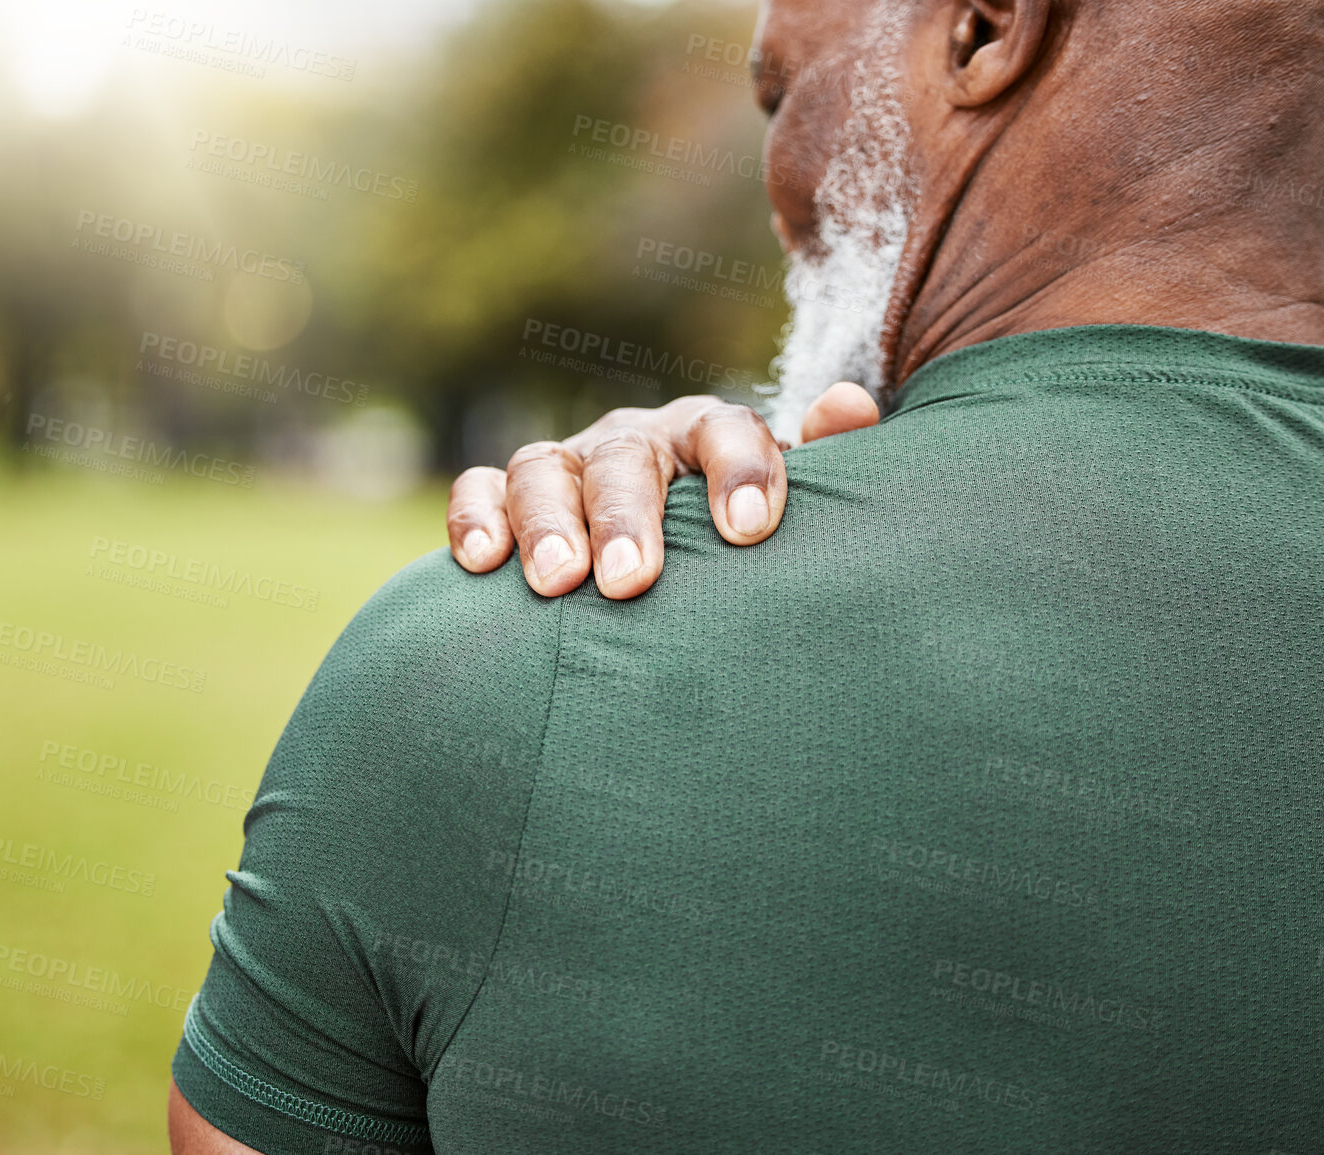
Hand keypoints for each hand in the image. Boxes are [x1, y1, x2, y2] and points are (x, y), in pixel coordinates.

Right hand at [448, 382, 879, 598]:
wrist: (677, 552)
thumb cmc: (738, 540)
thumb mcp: (792, 507)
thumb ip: (830, 465)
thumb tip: (847, 406)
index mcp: (708, 436)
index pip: (726, 431)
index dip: (739, 473)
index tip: (748, 533)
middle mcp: (634, 443)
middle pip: (625, 459)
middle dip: (625, 517)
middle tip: (629, 580)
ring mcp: (568, 465)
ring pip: (544, 469)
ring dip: (546, 523)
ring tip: (556, 581)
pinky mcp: (509, 496)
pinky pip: (481, 489)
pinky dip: (476, 516)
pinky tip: (482, 562)